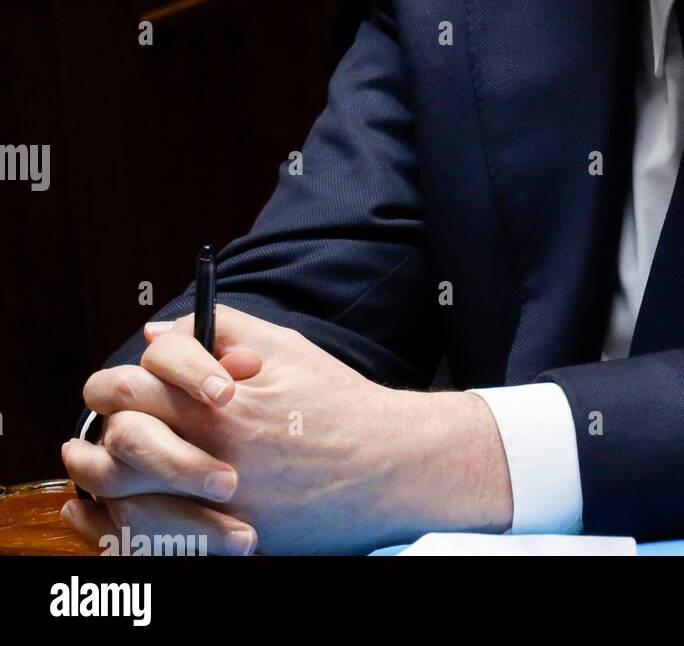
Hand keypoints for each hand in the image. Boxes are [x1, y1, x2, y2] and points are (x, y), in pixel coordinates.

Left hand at [62, 305, 512, 553]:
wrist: (392, 466)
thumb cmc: (340, 402)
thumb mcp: (285, 348)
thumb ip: (220, 329)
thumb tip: (159, 331)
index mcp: (220, 406)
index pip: (134, 381)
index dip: (133, 372)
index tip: (149, 375)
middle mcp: (210, 457)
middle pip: (118, 438)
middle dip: (106, 421)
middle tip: (115, 416)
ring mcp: (215, 509)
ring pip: (121, 496)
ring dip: (103, 475)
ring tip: (100, 462)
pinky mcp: (225, 545)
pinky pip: (148, 542)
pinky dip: (121, 525)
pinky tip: (116, 509)